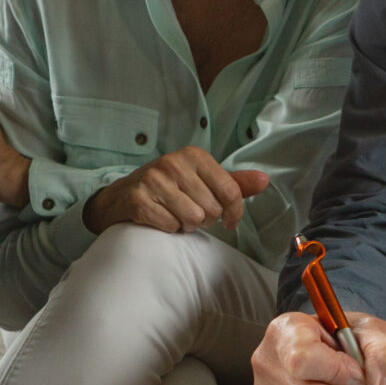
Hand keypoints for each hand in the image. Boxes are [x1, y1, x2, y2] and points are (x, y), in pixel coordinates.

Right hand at [86, 146, 269, 234]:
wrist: (120, 197)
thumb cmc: (168, 189)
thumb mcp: (201, 181)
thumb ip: (233, 183)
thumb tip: (265, 180)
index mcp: (194, 155)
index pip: (230, 191)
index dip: (234, 213)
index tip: (229, 221)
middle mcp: (174, 163)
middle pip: (211, 209)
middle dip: (203, 218)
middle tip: (188, 211)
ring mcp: (154, 181)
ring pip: (192, 219)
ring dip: (186, 224)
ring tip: (175, 214)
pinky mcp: (139, 200)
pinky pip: (170, 226)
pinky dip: (167, 229)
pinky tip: (159, 218)